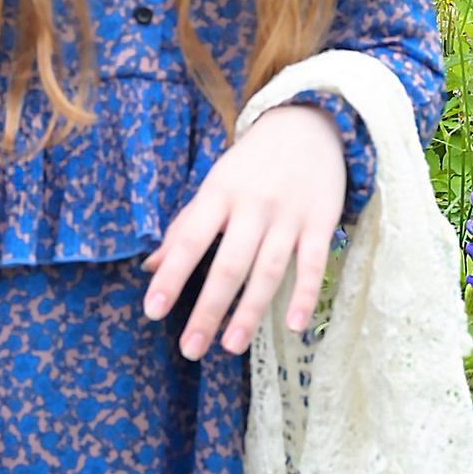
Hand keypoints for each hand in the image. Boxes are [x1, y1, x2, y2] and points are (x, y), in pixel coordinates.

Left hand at [143, 101, 345, 361]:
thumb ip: (185, 226)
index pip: (190, 239)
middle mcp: (253, 206)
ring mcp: (289, 216)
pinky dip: (303, 295)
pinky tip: (292, 325)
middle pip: (229, 265)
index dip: (172, 276)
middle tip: (190, 348)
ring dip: (250, 312)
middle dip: (208, 309)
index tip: (152, 310)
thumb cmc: (251, 164)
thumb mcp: (214, 185)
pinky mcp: (321, 222)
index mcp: (219, 193)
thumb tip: (151, 267)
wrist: (308, 125)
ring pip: (268, 270)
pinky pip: (313, 264)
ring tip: (230, 347)